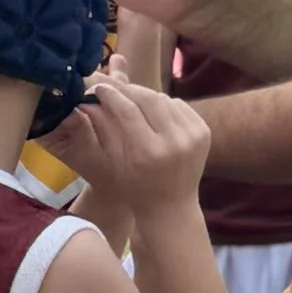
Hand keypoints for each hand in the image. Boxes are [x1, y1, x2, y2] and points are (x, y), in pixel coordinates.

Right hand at [45, 65, 210, 219]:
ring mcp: (193, 136)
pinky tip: (153, 111)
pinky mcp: (203, 132)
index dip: (110, 94)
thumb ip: (101, 128)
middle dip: (128, 89)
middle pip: (148, 98)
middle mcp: (173, 142)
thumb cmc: (132, 188)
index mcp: (147, 153)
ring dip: (145, 95)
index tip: (98, 87)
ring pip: (164, 99)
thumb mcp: (111, 162)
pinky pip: (179, 105)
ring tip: (131, 98)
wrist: (170, 206)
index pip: (126, 110)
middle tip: (114, 86)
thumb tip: (87, 99)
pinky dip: (164, 104)